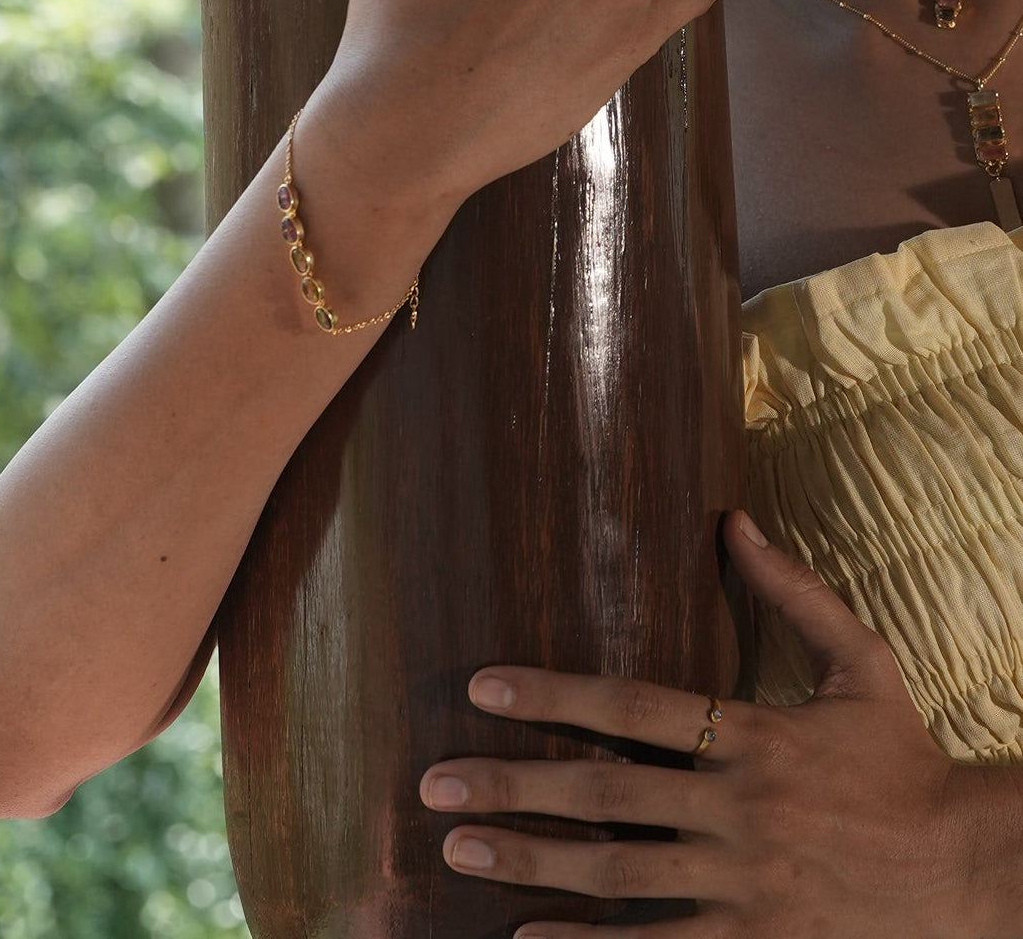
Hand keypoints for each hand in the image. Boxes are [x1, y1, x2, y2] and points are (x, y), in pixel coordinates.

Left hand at [419, 509, 973, 938]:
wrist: (968, 874)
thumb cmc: (905, 762)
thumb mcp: (861, 664)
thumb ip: (793, 591)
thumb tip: (733, 517)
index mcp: (754, 736)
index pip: (632, 708)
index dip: (552, 696)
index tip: (481, 687)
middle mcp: (738, 809)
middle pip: (605, 796)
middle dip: (512, 787)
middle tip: (433, 786)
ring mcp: (743, 884)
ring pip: (618, 876)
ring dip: (531, 863)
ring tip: (457, 852)